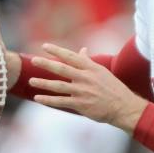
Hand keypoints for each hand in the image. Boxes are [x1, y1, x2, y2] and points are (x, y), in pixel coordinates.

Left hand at [28, 43, 147, 133]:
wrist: (123, 106)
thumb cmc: (113, 88)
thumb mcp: (102, 71)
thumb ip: (89, 62)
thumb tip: (82, 50)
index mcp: (91, 68)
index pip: (71, 56)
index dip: (57, 51)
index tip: (45, 46)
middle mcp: (85, 78)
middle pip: (62, 68)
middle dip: (46, 63)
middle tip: (33, 60)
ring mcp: (82, 91)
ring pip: (58, 85)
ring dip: (43, 83)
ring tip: (31, 80)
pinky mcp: (80, 104)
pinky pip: (60, 101)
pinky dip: (48, 100)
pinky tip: (38, 98)